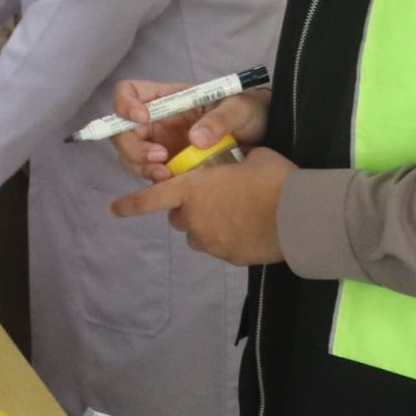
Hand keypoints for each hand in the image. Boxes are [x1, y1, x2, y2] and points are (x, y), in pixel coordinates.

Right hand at [108, 79, 270, 183]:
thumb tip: (196, 139)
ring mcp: (162, 144)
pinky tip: (172, 184)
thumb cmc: (251, 112)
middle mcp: (158, 120)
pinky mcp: (170, 167)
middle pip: (122, 129)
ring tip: (166, 174)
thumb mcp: (240, 108)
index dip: (125, 105)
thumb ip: (220, 119)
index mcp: (168, 98)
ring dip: (140, 166)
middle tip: (158, 157)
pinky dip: (153, 181)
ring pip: (130, 155)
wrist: (267, 139)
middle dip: (133, 145)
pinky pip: (149, 174)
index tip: (144, 119)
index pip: (128, 92)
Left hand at [109, 148, 294, 264]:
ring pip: (198, 234)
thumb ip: (231, 162)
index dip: (130, 205)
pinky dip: (226, 238)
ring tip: (233, 214)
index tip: (113, 210)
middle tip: (213, 198)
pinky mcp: (229, 257)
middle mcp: (194, 218)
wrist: (302, 216)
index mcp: (192, 190)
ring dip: (206, 224)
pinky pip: (219, 246)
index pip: (151, 198)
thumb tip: (235, 164)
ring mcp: (211, 241)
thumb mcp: (251, 157)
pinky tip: (248, 229)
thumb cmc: (273, 179)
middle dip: (189, 208)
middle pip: (178, 216)